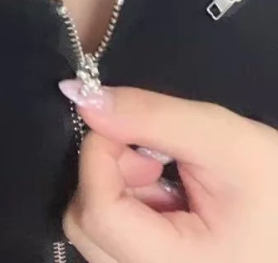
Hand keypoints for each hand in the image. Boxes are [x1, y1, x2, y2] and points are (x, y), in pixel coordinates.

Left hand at [58, 81, 277, 262]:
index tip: (127, 127)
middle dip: (107, 174)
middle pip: (85, 225)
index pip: (99, 211)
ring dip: (115, 190)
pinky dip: (125, 207)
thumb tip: (82, 98)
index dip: (100, 154)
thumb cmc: (276, 185)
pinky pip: (108, 242)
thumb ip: (150, 117)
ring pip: (92, 233)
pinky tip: (166, 198)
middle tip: (153, 157)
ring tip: (164, 177)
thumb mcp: (223, 139)